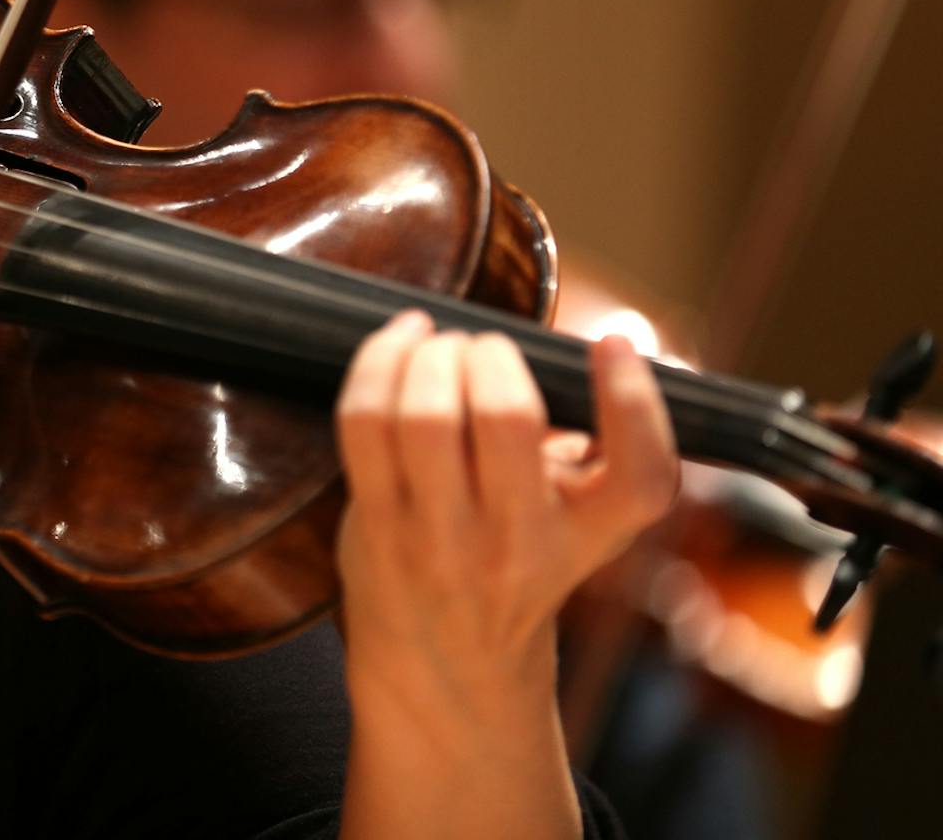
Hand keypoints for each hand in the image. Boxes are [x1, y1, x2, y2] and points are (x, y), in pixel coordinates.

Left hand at [334, 310, 678, 701]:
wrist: (446, 661)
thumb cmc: (517, 561)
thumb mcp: (583, 520)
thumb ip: (602, 445)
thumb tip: (610, 342)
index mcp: (591, 533)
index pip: (640, 477)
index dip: (635, 402)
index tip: (611, 343)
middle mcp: (519, 542)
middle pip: (506, 417)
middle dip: (491, 353)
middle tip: (485, 350)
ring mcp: (441, 537)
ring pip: (425, 415)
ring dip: (430, 355)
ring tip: (438, 348)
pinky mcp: (378, 522)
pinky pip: (364, 422)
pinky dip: (377, 363)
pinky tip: (397, 345)